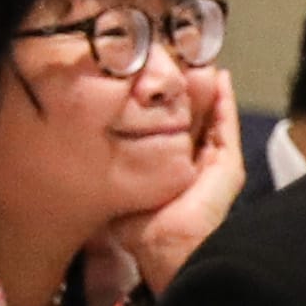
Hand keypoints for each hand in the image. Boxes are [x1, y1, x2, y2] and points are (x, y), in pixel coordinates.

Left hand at [114, 80, 247, 294]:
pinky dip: (225, 101)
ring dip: (206, 90)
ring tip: (199, 60)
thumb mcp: (113, 187)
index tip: (150, 77)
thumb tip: (76, 140)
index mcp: (167, 172)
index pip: (166, 130)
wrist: (166, 247)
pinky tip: (219, 77)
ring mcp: (214, 165)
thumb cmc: (137, 228)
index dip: (160, 104)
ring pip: (211, 117)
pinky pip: (227, 124)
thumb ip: (105, 166)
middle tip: (179, 59)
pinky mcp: (229, 165)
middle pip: (191, 118)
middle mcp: (192, 167)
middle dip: (185, 90)